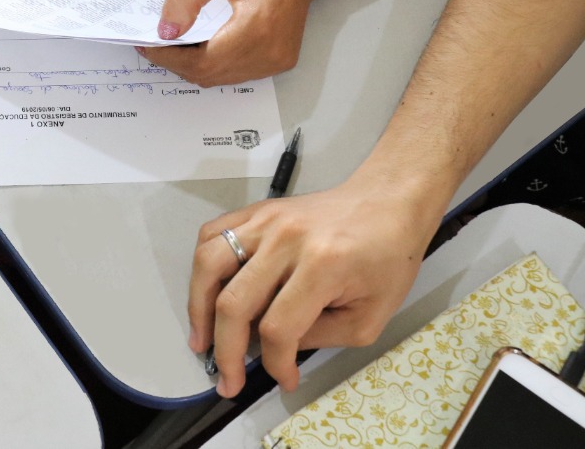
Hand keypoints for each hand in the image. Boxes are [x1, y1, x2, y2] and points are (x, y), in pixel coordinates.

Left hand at [139, 0, 323, 85]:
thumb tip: (165, 31)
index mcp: (255, 29)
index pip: (200, 62)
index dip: (167, 56)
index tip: (144, 43)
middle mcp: (268, 54)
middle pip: (207, 74)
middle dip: (175, 61)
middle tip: (152, 42)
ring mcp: (275, 62)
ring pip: (219, 77)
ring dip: (192, 64)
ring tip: (171, 42)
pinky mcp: (278, 61)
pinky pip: (234, 72)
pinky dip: (212, 63)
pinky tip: (198, 43)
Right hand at [187, 174, 441, 396]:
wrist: (386, 204)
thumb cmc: (387, 260)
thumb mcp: (371, 315)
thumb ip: (321, 335)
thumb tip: (277, 346)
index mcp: (322, 267)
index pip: (278, 327)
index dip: (275, 363)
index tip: (285, 380)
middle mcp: (285, 240)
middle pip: (234, 302)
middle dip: (226, 352)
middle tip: (226, 381)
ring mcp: (265, 221)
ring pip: (209, 264)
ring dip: (197, 308)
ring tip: (201, 339)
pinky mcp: (256, 211)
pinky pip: (211, 234)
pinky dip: (201, 267)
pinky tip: (206, 291)